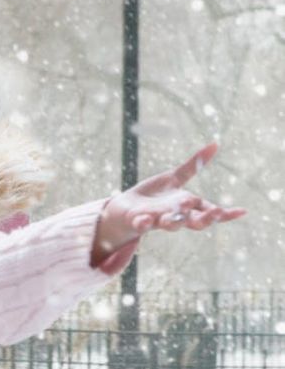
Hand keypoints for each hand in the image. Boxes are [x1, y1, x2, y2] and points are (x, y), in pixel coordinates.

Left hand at [92, 143, 245, 261]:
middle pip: (193, 221)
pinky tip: (143, 220)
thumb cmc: (153, 196)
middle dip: (204, 219)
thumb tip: (215, 143)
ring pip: (170, 224)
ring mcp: (156, 219)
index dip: (225, 213)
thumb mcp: (174, 178)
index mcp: (186, 206)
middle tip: (214, 214)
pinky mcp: (138, 221)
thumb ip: (193, 165)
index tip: (243, 211)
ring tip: (178, 214)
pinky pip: (141, 224)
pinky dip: (143, 223)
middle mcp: (175, 215)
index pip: (209, 210)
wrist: (125, 210)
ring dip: (175, 220)